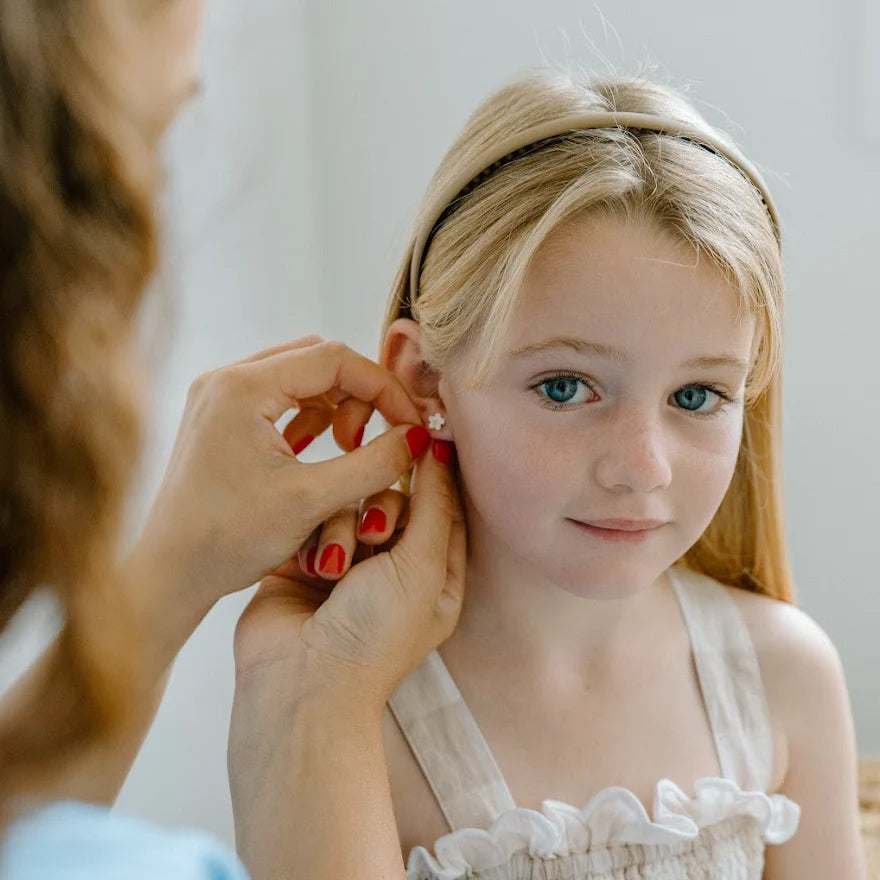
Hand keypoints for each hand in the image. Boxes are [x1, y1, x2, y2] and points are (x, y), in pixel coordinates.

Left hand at [127, 336, 430, 648]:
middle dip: (359, 394)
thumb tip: (419, 436)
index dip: (383, 388)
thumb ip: (375, 464)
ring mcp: (219, 396)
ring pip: (301, 376)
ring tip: (348, 449)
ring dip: (336, 405)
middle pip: (318, 359)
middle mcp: (225, 379)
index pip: (335, 358)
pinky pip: (279, 397)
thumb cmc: (228, 540)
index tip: (410, 423)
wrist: (169, 574)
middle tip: (374, 440)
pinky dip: (310, 416)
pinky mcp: (219, 416)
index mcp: (242, 388)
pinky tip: (318, 451)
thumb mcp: (312, 501)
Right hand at [231, 440, 464, 710]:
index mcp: (435, 575)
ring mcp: (347, 564)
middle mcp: (393, 567)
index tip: (420, 441)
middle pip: (392, 499)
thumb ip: (434, 504)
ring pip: (348, 504)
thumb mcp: (422, 567)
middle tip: (374, 537)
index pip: (442, 506)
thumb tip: (443, 449)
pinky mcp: (303, 561)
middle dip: (380, 511)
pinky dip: (311, 537)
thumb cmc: (374, 635)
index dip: (433, 476)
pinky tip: (307, 566)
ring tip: (332, 569)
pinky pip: (311, 518)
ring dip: (341, 528)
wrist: (299, 682)